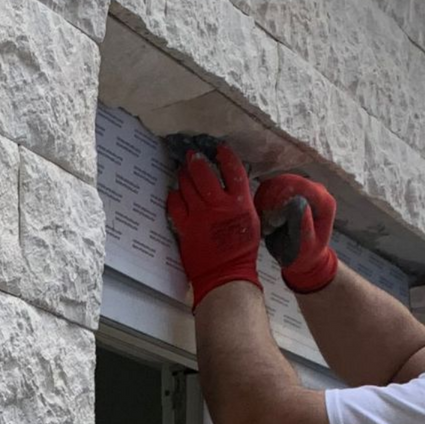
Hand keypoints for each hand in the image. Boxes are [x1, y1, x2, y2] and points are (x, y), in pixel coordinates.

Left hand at [165, 144, 261, 303]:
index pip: (233, 169)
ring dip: (184, 175)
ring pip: (187, 186)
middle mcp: (219, 206)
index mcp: (240, 203)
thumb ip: (241, 199)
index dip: (225, 155)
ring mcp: (200, 216)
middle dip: (196, 160)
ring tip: (183, 171)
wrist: (225, 275)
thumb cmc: (241, 250)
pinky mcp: (185, 227)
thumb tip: (232, 183)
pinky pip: (175, 204)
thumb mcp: (250, 219)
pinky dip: (174, 196)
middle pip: (204, 173)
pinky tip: (175, 193)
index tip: (218, 148)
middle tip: (191, 156)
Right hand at [254, 172, 338, 292]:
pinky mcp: (288, 191)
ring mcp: (300, 189)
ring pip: (276, 182)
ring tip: (266, 223)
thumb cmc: (305, 255)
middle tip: (267, 223)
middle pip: (287, 180)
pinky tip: (263, 218)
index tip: (273, 219)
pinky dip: (261, 201)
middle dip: (271, 200)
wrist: (302, 257)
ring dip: (265, 201)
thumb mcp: (306, 246)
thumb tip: (297, 202)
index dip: (282, 197)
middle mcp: (314, 190)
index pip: (301, 186)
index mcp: (324, 202)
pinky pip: (269, 187)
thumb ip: (303, 225)